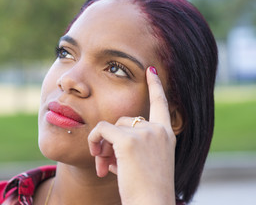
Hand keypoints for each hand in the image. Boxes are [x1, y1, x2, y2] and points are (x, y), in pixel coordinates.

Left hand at [88, 67, 176, 204]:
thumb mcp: (143, 164)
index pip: (161, 103)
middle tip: (104, 160)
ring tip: (103, 165)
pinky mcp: (129, 140)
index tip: (151, 70)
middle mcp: (158, 130)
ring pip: (111, 126)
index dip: (156, 86)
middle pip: (123, 120)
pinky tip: (98, 159)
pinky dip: (94, 142)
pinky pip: (102, 130)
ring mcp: (145, 133)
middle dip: (111, 139)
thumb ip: (129, 148)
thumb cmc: (146, 190)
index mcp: (165, 135)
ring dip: (103, 144)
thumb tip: (105, 150)